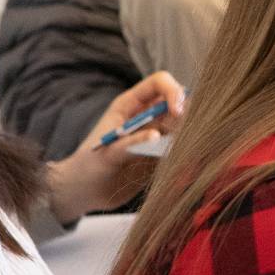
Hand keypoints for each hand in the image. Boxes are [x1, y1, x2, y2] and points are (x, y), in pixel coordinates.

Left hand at [45, 72, 185, 223]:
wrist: (86, 192)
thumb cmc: (89, 166)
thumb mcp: (107, 153)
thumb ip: (131, 144)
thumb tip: (156, 136)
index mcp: (130, 104)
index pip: (160, 83)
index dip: (173, 92)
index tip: (178, 112)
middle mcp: (147, 116)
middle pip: (178, 102)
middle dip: (186, 115)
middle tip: (182, 136)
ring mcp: (157, 135)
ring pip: (183, 125)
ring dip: (188, 135)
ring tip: (180, 152)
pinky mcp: (162, 154)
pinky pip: (181, 147)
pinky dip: (186, 152)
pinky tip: (182, 164)